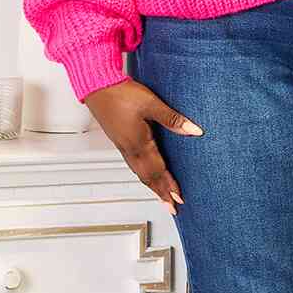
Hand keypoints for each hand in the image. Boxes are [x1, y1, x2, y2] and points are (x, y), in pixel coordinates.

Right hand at [84, 78, 202, 214]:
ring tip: (161, 196)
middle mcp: (129, 149)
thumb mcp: (151, 104)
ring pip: (139, 172)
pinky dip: (142, 175)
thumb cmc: (121, 93)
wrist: (97, 86)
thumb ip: (173, 119)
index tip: (178, 198)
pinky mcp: (119, 140)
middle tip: (172, 207)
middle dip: (161, 193)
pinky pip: (133, 164)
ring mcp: (123, 146)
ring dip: (152, 186)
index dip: (169, 186)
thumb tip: (194, 131)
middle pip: (148, 177)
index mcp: (138, 143)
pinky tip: (145, 174)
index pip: (158, 171)